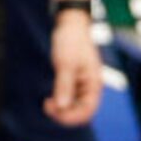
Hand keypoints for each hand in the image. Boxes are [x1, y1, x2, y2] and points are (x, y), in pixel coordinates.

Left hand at [46, 12, 102, 126]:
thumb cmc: (71, 40)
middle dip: (65, 114)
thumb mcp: (66, 64)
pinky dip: (60, 101)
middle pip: (81, 111)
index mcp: (94, 83)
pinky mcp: (74, 80)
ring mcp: (82, 84)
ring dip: (61, 109)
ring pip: (74, 106)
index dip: (71, 116)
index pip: (87, 111)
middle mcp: (90, 86)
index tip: (54, 111)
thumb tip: (62, 107)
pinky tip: (49, 99)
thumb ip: (65, 86)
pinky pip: (69, 98)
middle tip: (47, 106)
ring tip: (47, 103)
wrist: (70, 23)